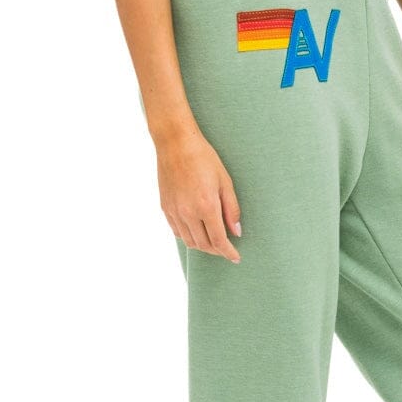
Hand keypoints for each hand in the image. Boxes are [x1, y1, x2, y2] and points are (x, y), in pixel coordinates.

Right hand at [156, 126, 242, 261]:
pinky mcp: (165, 207)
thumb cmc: (204, 158)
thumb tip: (236, 232)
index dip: (228, 252)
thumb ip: (232, 209)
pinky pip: (177, 231)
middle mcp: (188, 213)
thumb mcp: (225, 182)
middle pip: (204, 245)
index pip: (219, 240)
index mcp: (206, 206)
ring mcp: (174, 211)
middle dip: (217, 250)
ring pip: (189, 241)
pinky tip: (196, 232)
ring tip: (213, 242)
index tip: (236, 258)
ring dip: (203, 246)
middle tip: (227, 249)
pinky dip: (188, 237)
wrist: (176, 144)